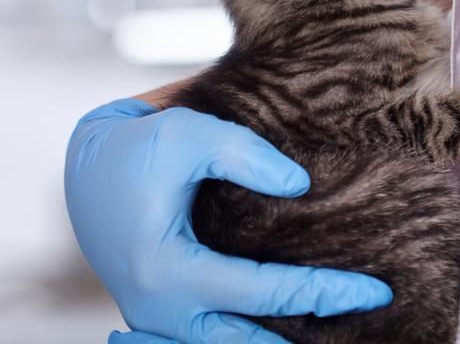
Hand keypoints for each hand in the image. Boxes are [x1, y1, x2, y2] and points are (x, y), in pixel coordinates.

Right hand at [64, 99, 392, 343]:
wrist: (83, 164)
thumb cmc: (135, 147)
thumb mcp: (189, 135)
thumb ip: (245, 155)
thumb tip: (303, 187)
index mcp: (168, 272)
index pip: (264, 291)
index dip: (324, 291)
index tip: (375, 290)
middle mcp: (159, 309)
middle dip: (306, 338)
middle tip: (364, 316)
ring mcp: (155, 317)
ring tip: (324, 335)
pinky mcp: (160, 310)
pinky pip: (209, 338)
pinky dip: (245, 337)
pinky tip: (283, 328)